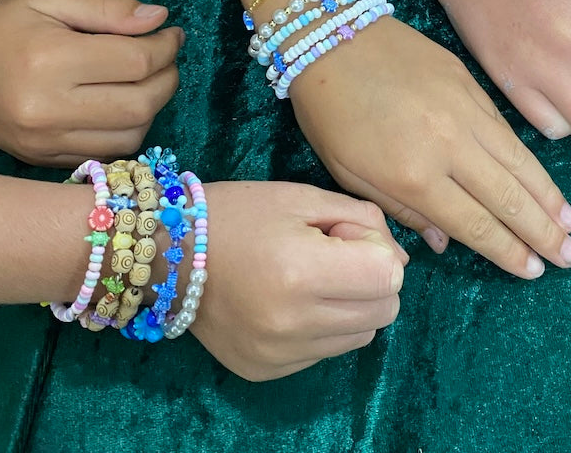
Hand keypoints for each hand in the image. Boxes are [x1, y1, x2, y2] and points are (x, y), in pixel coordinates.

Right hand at [0, 0, 182, 165]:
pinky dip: (127, 131)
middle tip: (166, 58)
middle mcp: (47, 108)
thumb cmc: (5, 26)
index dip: (166, 46)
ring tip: (146, 81)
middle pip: (141, 104)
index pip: (137, 61)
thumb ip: (109, 7)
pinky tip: (120, 105)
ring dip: (152, 108)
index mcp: (51, 60)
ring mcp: (45, 141)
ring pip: (131, 136)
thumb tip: (159, 18)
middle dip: (167, 78)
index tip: (172, 34)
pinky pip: (107, 154)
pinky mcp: (43, 158)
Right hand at [191, 182, 406, 381]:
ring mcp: (278, 354)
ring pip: (362, 336)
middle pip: (384, 310)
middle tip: (334, 255)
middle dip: (373, 279)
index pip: (389, 276)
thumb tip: (400, 262)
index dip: (378, 251)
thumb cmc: (241, 214)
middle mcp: (292, 323)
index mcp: (302, 272)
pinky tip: (293, 301)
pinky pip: (327, 352)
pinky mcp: (266, 372)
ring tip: (314, 278)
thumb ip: (364, 221)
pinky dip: (325, 327)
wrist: (170, 252)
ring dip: (354, 306)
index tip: (345, 236)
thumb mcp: (306, 198)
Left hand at [290, 17, 570, 279]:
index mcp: (414, 175)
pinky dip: (531, 160)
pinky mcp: (472, 85)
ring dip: (548, 197)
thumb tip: (445, 242)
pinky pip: (508, 131)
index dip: (507, 251)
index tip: (534, 271)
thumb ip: (402, 212)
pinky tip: (545, 178)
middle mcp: (449, 146)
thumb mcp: (350, 175)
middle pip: (507, 197)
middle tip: (569, 258)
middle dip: (542, 232)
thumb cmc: (331, 114)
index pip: (475, 224)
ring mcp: (466, 112)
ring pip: (518, 163)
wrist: (334, 37)